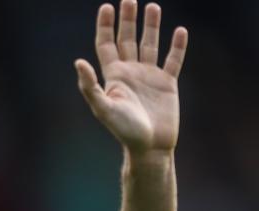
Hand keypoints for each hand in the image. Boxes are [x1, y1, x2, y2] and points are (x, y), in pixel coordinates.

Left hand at [75, 1, 187, 155]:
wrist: (150, 148)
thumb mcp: (104, 108)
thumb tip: (78, 62)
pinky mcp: (168, 84)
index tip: (107, 7)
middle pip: (127, 39)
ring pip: (150, 45)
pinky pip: (173, 60)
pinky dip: (177, 46)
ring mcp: (149, 77)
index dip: (105, 26)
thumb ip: (90, 86)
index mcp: (114, 76)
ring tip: (153, 7)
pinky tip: (180, 31)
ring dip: (151, 27)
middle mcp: (131, 72)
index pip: (106, 45)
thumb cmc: (125, 131)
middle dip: (128, 20)